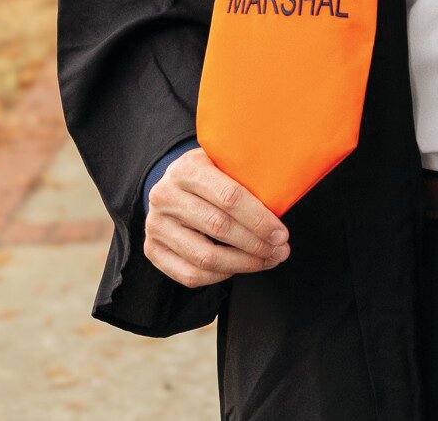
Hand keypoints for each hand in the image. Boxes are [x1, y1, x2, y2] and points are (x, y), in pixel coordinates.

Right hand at [144, 144, 290, 288]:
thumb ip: (245, 173)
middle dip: (256, 244)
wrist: (169, 182)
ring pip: (205, 257)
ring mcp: (155, 225)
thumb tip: (285, 194)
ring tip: (267, 261)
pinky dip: (219, 277)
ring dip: (243, 264)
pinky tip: (239, 267)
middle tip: (281, 250)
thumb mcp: (223, 160)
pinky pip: (189, 275)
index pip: (230, 197)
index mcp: (187, 168)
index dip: (259, 219)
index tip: (282, 233)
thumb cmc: (209, 172)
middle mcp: (166, 196)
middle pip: (219, 228)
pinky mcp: (152, 250)